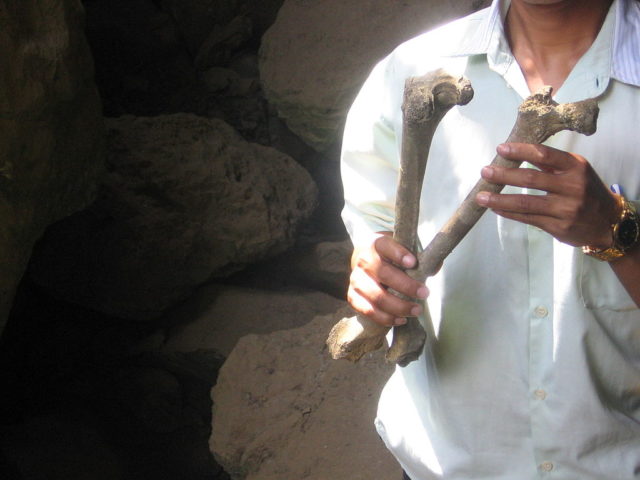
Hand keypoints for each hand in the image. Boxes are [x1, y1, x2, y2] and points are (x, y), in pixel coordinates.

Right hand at [347, 233, 428, 326]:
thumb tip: (434, 267)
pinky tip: (401, 319)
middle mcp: (363, 260)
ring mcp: (356, 280)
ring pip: (376, 296)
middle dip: (406, 286)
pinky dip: (386, 318)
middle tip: (425, 293)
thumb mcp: (403, 248)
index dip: (398, 254)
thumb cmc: (390, 256)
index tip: (413, 262)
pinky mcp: (353, 297)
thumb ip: (420, 256)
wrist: (365, 260)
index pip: (385, 246)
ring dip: (398, 306)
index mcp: (376, 243)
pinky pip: (368, 311)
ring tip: (417, 310)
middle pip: (383, 273)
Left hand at [475, 143, 619, 247]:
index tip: (501, 148)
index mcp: (575, 167)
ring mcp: (566, 208)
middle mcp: (572, 187)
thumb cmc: (586, 191)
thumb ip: (550, 164)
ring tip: (481, 197)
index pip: (544, 154)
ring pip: (526, 203)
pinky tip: (495, 209)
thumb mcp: (576, 171)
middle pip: (531, 179)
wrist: (608, 222)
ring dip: (499, 200)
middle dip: (504, 175)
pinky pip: (528, 218)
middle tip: (485, 172)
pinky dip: (509, 213)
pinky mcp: (558, 226)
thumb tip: (517, 153)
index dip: (520, 150)